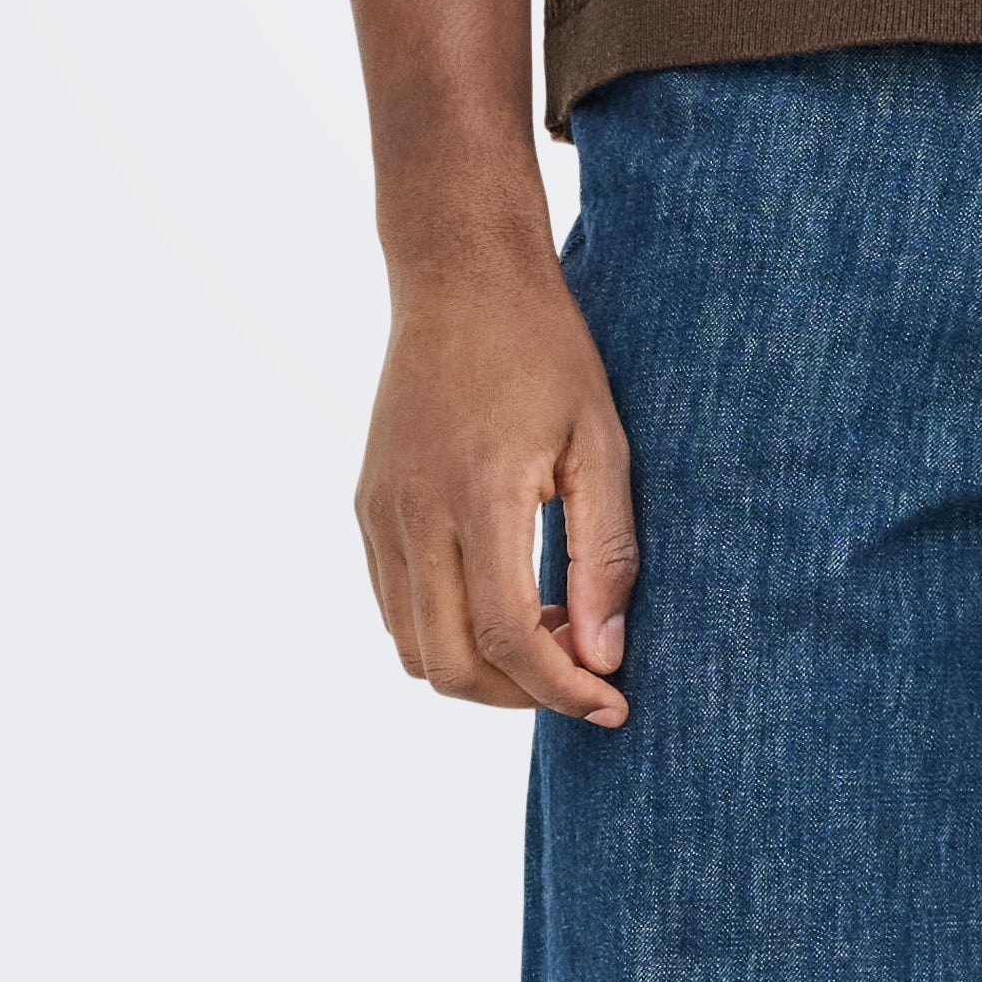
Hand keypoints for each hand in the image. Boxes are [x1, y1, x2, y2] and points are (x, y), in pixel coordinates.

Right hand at [353, 249, 635, 728]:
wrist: (460, 277)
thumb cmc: (545, 350)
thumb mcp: (600, 441)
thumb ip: (607, 552)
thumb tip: (605, 656)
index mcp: (479, 494)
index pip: (510, 639)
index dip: (563, 690)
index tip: (614, 704)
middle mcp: (414, 514)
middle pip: (451, 665)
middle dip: (522, 696)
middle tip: (585, 669)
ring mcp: (380, 514)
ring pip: (414, 648)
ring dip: (482, 669)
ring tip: (551, 629)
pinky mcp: (367, 508)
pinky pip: (395, 607)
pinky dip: (446, 632)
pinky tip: (505, 598)